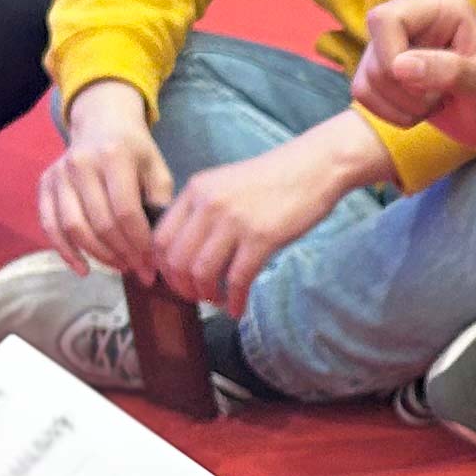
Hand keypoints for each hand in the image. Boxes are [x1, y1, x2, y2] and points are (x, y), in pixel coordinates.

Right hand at [41, 80, 176, 278]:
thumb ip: (160, 203)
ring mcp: (59, 173)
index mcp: (114, 155)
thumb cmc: (134, 150)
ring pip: (75, 228)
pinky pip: (50, 225)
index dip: (139, 243)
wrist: (101, 122)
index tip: (152, 262)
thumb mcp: (156, 168)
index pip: (126, 211)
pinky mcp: (45, 184)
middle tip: (138, 269)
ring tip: (120, 267)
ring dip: (99, 255)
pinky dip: (66, 252)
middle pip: (101, 223)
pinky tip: (84, 269)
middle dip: (123, 253)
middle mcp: (81, 163)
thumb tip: (158, 249)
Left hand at [153, 124, 372, 309]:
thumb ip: (201, 211)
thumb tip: (184, 252)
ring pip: (202, 272)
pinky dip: (235, 300)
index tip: (175, 282)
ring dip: (206, 295)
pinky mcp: (262, 237)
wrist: (314, 166)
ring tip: (217, 301)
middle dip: (182, 288)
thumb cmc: (272, 179)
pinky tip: (238, 308)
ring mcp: (235, 221)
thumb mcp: (225, 185)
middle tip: (196, 297)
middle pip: (176, 260)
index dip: (163, 268)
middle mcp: (209, 204)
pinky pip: (238, 279)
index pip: (161, 238)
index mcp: (196, 190)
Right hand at [348, 0, 475, 156]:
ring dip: (399, 105)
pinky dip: (390, 113)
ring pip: (365, 78)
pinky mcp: (386, 72)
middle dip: (402, 89)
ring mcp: (395, 46)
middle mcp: (412, 19)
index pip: (385, 20)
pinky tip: (421, 110)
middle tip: (439, 98)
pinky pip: (363, 93)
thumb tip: (399, 66)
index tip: (422, 85)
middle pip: (372, 53)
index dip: (392, 57)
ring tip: (435, 103)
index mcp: (438, 5)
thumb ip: (447, 70)